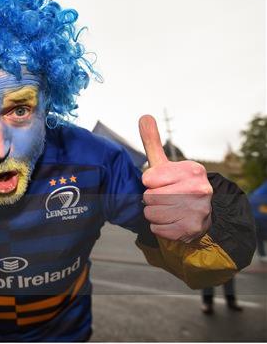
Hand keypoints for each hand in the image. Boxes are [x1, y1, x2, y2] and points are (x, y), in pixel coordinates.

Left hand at [139, 115, 211, 242]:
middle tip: (167, 198)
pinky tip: (173, 221)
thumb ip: (153, 142)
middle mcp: (198, 189)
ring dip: (155, 214)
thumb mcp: (166, 164)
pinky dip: (160, 227)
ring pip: (151, 214)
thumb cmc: (177, 185)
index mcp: (192, 170)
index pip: (148, 179)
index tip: (164, 183)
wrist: (201, 214)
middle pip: (148, 197)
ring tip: (170, 209)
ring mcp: (197, 211)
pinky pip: (157, 229)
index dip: (151, 183)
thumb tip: (144, 116)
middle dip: (152, 199)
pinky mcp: (191, 229)